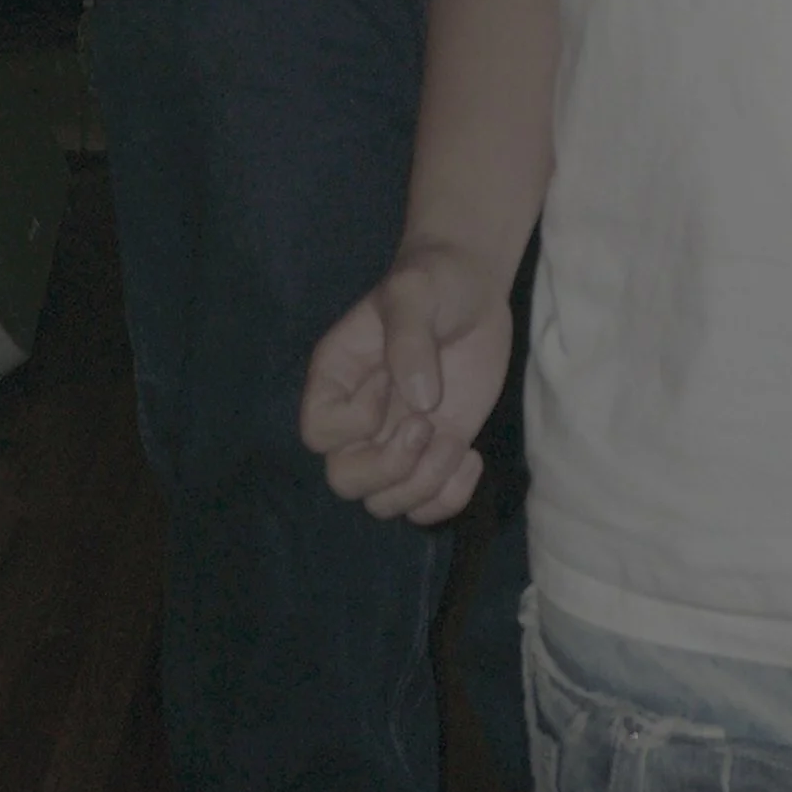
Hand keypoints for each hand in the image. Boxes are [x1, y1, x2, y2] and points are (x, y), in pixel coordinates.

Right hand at [301, 244, 513, 523]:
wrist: (473, 289)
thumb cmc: (433, 283)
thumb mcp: (414, 293)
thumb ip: (409, 339)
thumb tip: (419, 402)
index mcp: (335, 379)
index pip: (318, 433)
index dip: (355, 422)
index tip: (389, 382)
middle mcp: (359, 420)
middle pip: (345, 481)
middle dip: (390, 467)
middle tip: (427, 425)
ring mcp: (397, 442)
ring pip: (384, 504)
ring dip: (424, 483)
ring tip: (452, 438)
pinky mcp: (435, 455)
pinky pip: (426, 508)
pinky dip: (449, 497)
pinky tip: (471, 456)